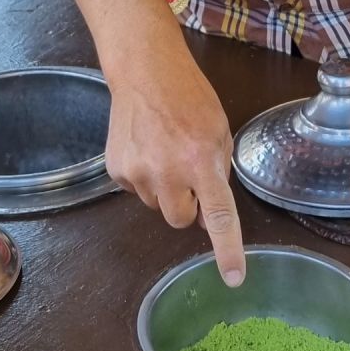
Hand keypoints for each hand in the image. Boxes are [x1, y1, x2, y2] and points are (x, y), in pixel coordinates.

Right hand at [105, 56, 245, 285]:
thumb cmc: (189, 97)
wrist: (144, 73)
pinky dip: (144, 176)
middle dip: (188, 204)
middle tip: (188, 173)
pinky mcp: (116, 171)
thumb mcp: (219, 130)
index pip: (219, 215)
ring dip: (165, 188)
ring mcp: (138, 173)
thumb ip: (218, 171)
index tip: (233, 277)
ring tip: (164, 151)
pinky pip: (136, 190)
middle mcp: (169, 172)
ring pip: (158, 206)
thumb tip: (209, 213)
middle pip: (181, 220)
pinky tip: (145, 147)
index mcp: (202, 161)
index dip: (227, 249)